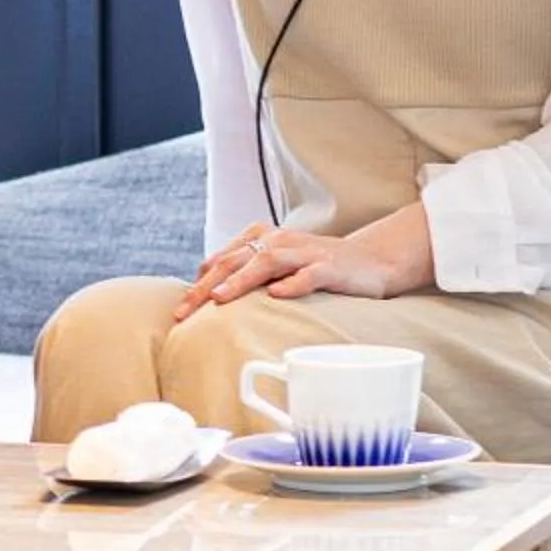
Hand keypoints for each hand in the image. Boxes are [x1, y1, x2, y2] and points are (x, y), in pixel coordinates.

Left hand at [176, 204, 434, 319]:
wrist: (371, 260)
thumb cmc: (317, 266)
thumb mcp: (278, 266)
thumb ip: (247, 273)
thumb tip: (207, 290)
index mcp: (261, 240)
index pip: (221, 261)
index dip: (198, 284)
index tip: (179, 310)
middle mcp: (278, 241)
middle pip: (235, 261)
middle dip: (207, 287)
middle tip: (185, 311)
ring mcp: (305, 252)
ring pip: (267, 262)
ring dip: (242, 280)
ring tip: (220, 298)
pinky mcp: (330, 266)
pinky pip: (309, 274)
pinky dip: (293, 283)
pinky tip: (278, 295)